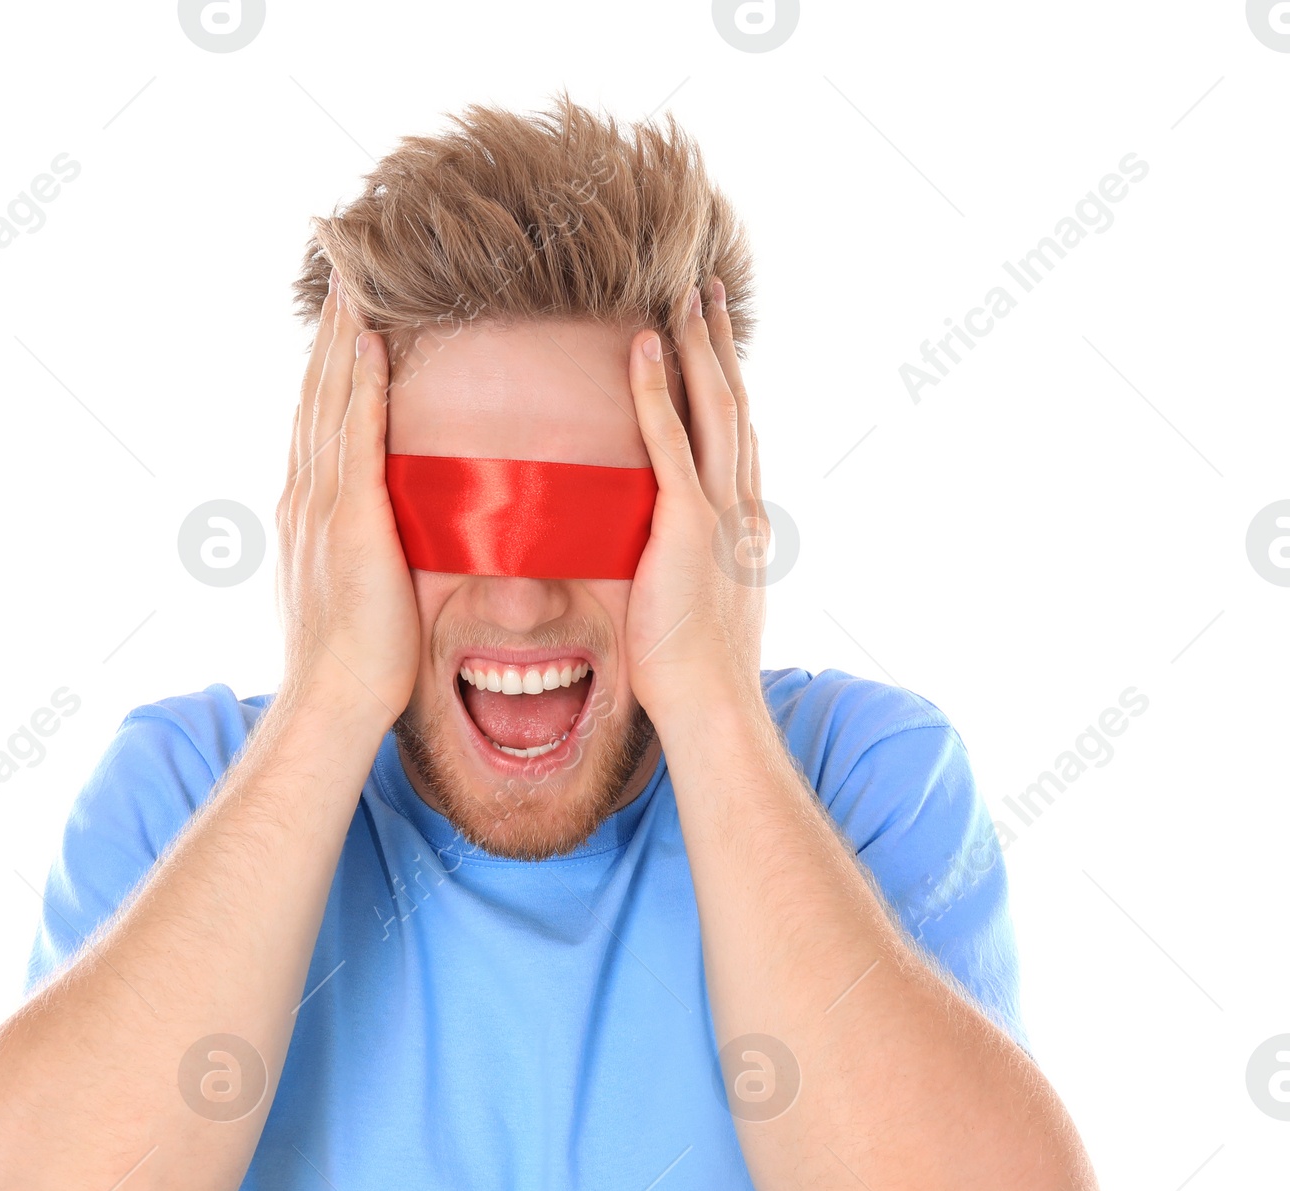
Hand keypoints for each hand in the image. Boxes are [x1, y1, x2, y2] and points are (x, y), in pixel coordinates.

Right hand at [276, 275, 419, 727]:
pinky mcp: (350, 521)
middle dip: (330, 331)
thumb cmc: (352, 660)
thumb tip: (377, 536)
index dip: (328, 364)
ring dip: (342, 337)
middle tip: (342, 270)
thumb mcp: (349, 590)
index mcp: (306, 510)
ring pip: (331, 401)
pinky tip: (371, 341)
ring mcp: (322, 506)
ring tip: (354, 280)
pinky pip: (357, 436)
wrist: (334, 698)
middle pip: (317, 394)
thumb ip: (357, 550)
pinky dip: (361, 384)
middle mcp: (305, 496)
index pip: (319, 419)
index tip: (342, 316)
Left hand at [623, 280, 769, 727]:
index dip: (727, 385)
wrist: (711, 702)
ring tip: (683, 295)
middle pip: (733, 406)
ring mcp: (718, 513)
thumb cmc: (698, 672)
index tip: (715, 344)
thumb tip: (674, 563)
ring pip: (712, 410)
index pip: (735, 438)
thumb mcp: (702, 608)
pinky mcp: (687, 526)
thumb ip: (692, 571)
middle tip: (706, 291)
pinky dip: (656, 392)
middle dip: (720, 346)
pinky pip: (669, 443)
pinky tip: (643, 346)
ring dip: (697, 348)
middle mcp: (740, 507)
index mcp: (743, 524)